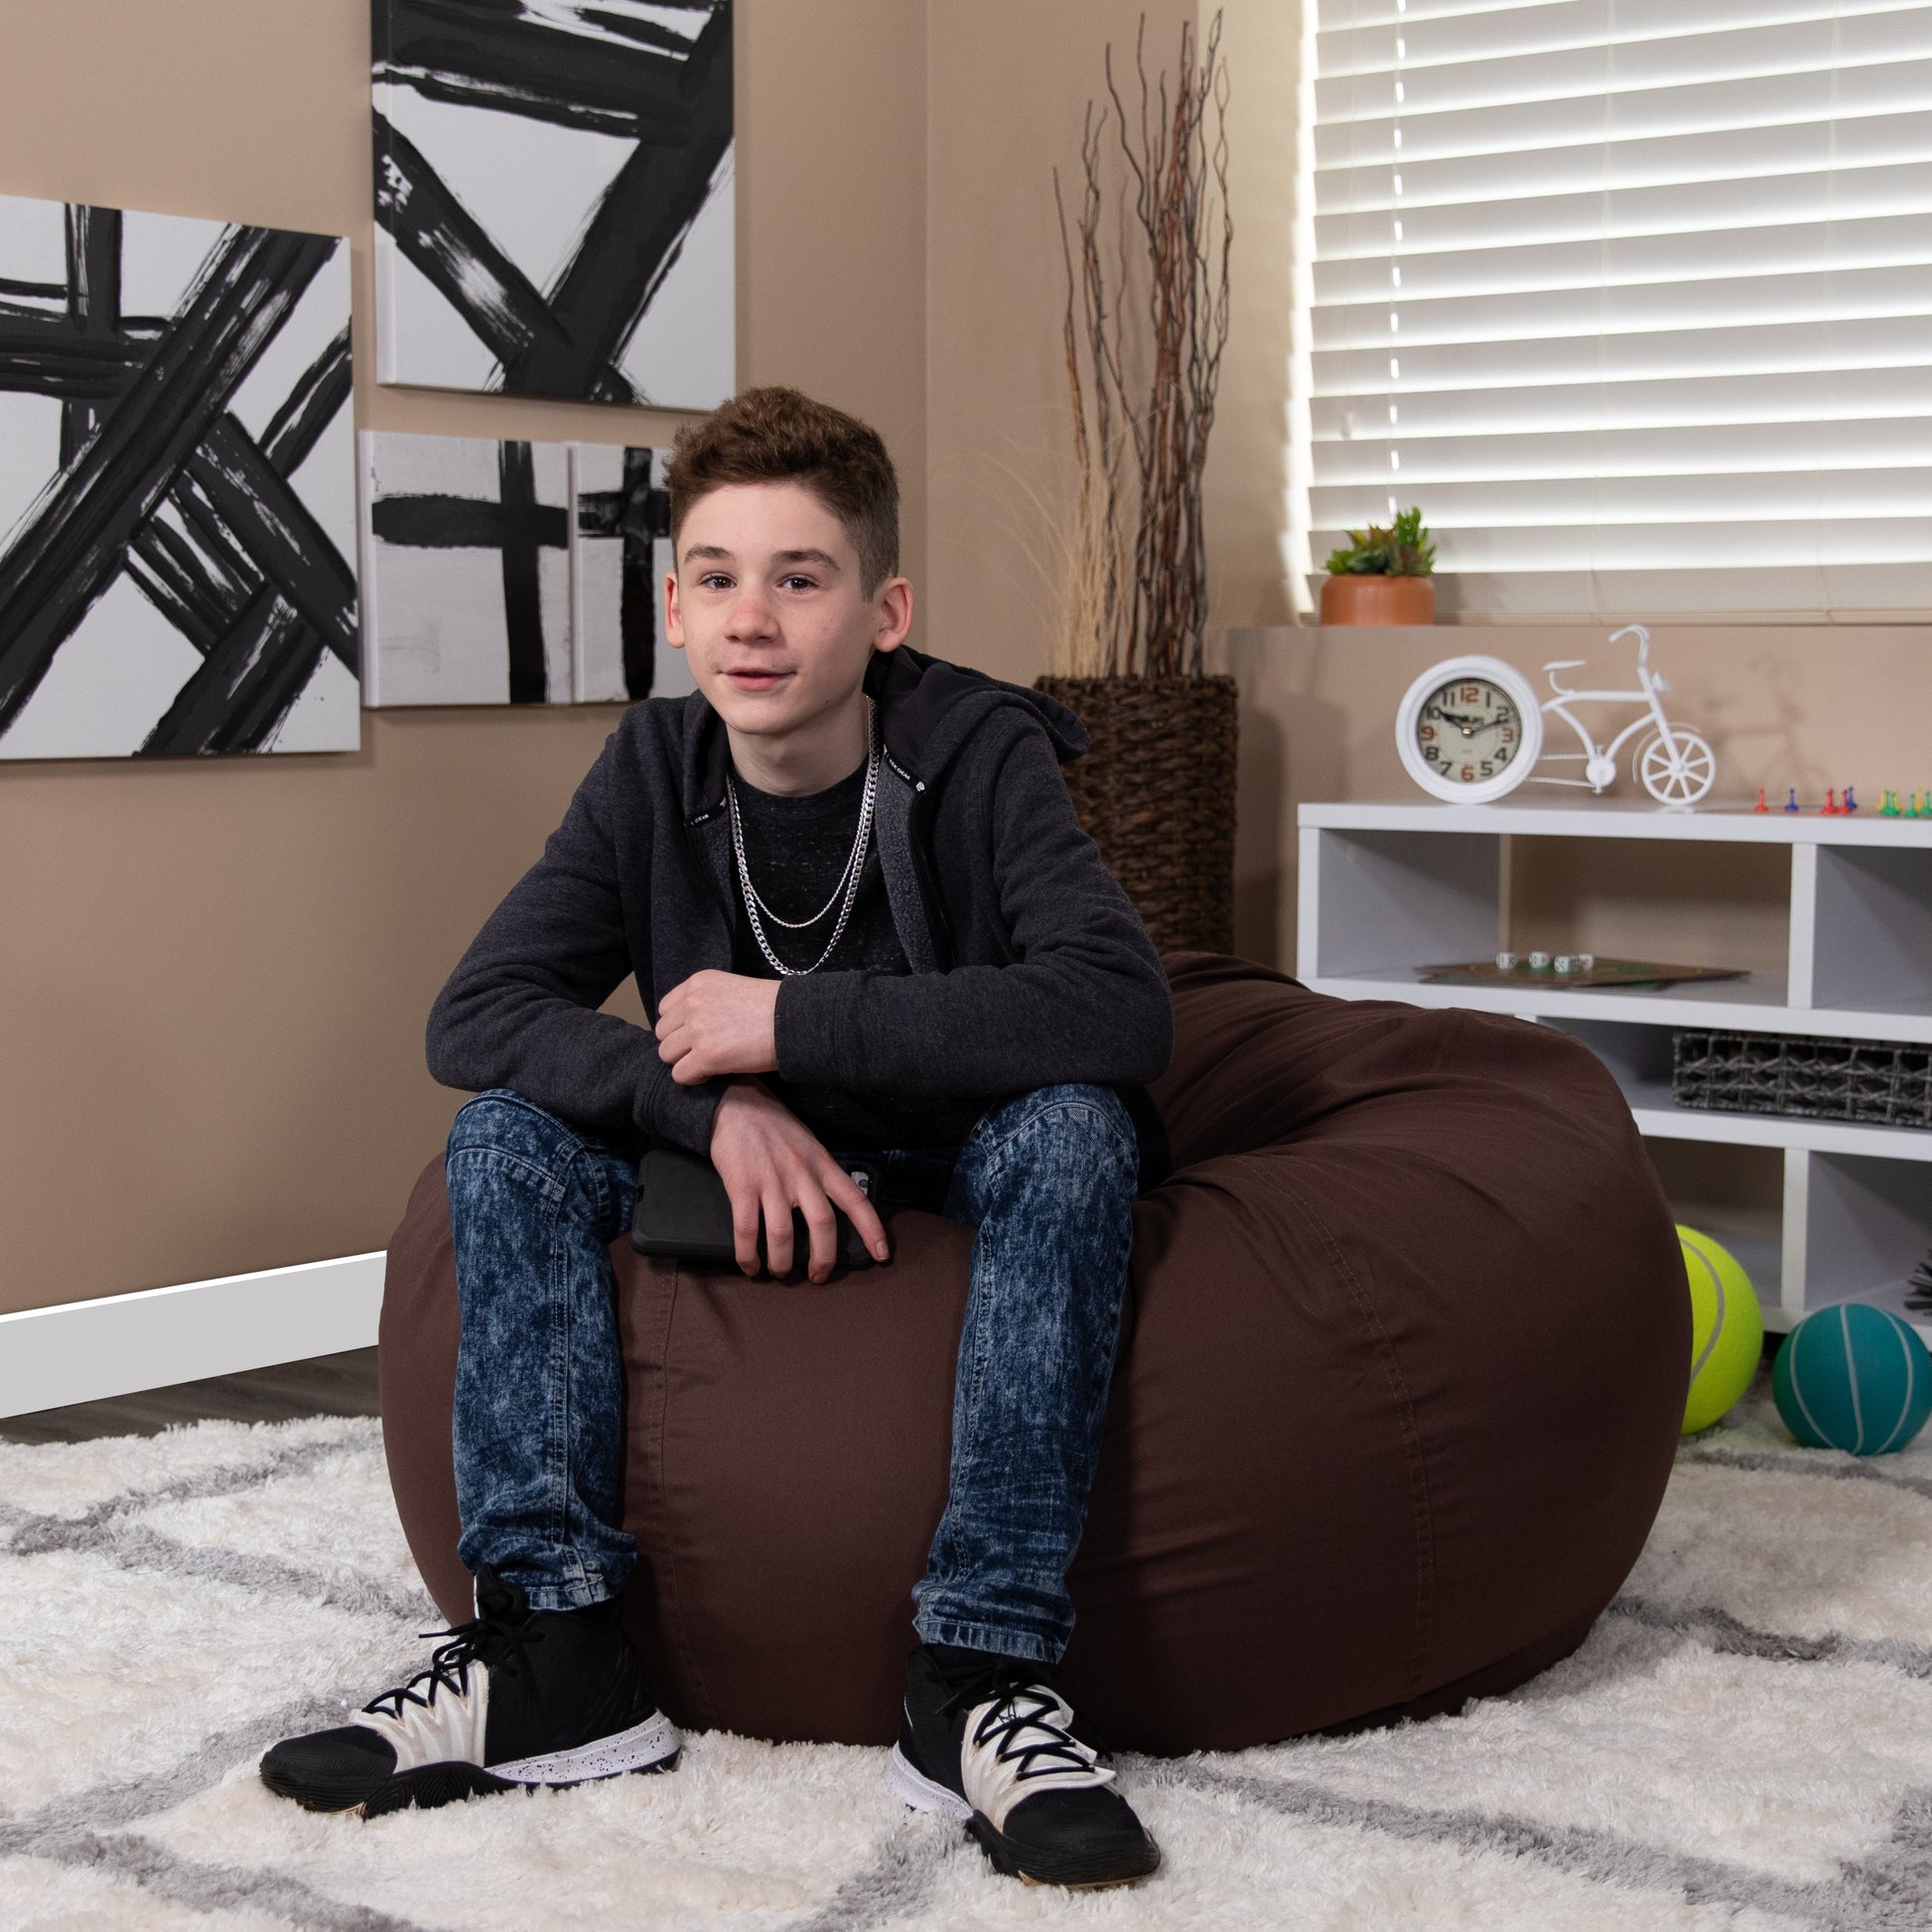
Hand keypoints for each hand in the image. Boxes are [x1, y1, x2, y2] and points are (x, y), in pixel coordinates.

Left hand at [655, 971, 779, 1084]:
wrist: (795, 1020)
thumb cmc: (773, 1008)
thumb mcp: (732, 989)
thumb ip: (705, 1001)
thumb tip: (685, 1028)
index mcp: (698, 983)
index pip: (665, 1010)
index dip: (680, 1026)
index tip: (699, 1033)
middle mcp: (692, 1003)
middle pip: (663, 1033)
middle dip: (681, 1045)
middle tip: (706, 1050)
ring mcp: (697, 1029)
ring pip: (667, 1055)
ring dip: (685, 1062)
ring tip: (711, 1061)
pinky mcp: (706, 1055)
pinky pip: (680, 1075)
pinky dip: (695, 1078)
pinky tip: (715, 1072)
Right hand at [708, 1081, 890, 1280]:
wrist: (735, 1103)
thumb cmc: (772, 1125)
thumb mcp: (809, 1143)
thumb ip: (820, 1173)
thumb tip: (831, 1207)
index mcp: (822, 1163)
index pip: (856, 1199)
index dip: (871, 1229)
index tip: (880, 1254)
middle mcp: (801, 1173)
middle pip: (823, 1225)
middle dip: (823, 1259)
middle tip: (818, 1276)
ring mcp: (771, 1180)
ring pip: (784, 1234)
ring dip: (782, 1262)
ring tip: (780, 1273)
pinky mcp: (742, 1185)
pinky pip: (747, 1230)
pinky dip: (749, 1255)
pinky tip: (750, 1265)